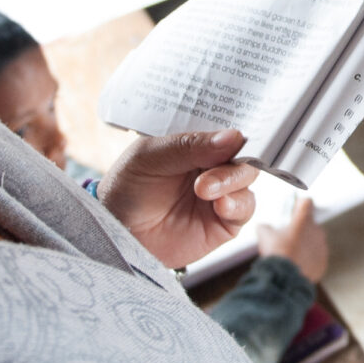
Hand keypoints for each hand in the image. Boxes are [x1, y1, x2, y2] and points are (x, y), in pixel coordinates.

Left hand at [98, 129, 257, 268]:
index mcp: (195, 143)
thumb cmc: (126, 188)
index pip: (225, 129)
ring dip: (231, 181)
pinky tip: (220, 205)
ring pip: (246, 179)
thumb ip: (189, 146)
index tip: (238, 134)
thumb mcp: (149, 157)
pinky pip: (245, 208)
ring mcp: (220, 193)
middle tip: (208, 173)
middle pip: (242, 153)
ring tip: (204, 190)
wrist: (116, 234)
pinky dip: (237, 205)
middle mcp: (212, 165)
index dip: (235, 129)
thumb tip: (233, 137)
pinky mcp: (224, 221)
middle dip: (232, 160)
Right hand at [257, 197, 330, 280]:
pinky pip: (316, 258)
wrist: (284, 277)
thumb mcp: (264, 235)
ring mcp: (322, 247)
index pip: (306, 202)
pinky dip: (308, 261)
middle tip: (288, 238)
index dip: (299, 205)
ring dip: (305, 246)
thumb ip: (265, 227)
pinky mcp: (323, 262)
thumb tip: (263, 227)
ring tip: (291, 255)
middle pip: (311, 225)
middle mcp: (317, 231)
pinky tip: (297, 265)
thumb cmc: (276, 252)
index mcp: (304, 220)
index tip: (294, 211)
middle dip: (301, 230)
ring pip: (314, 242)